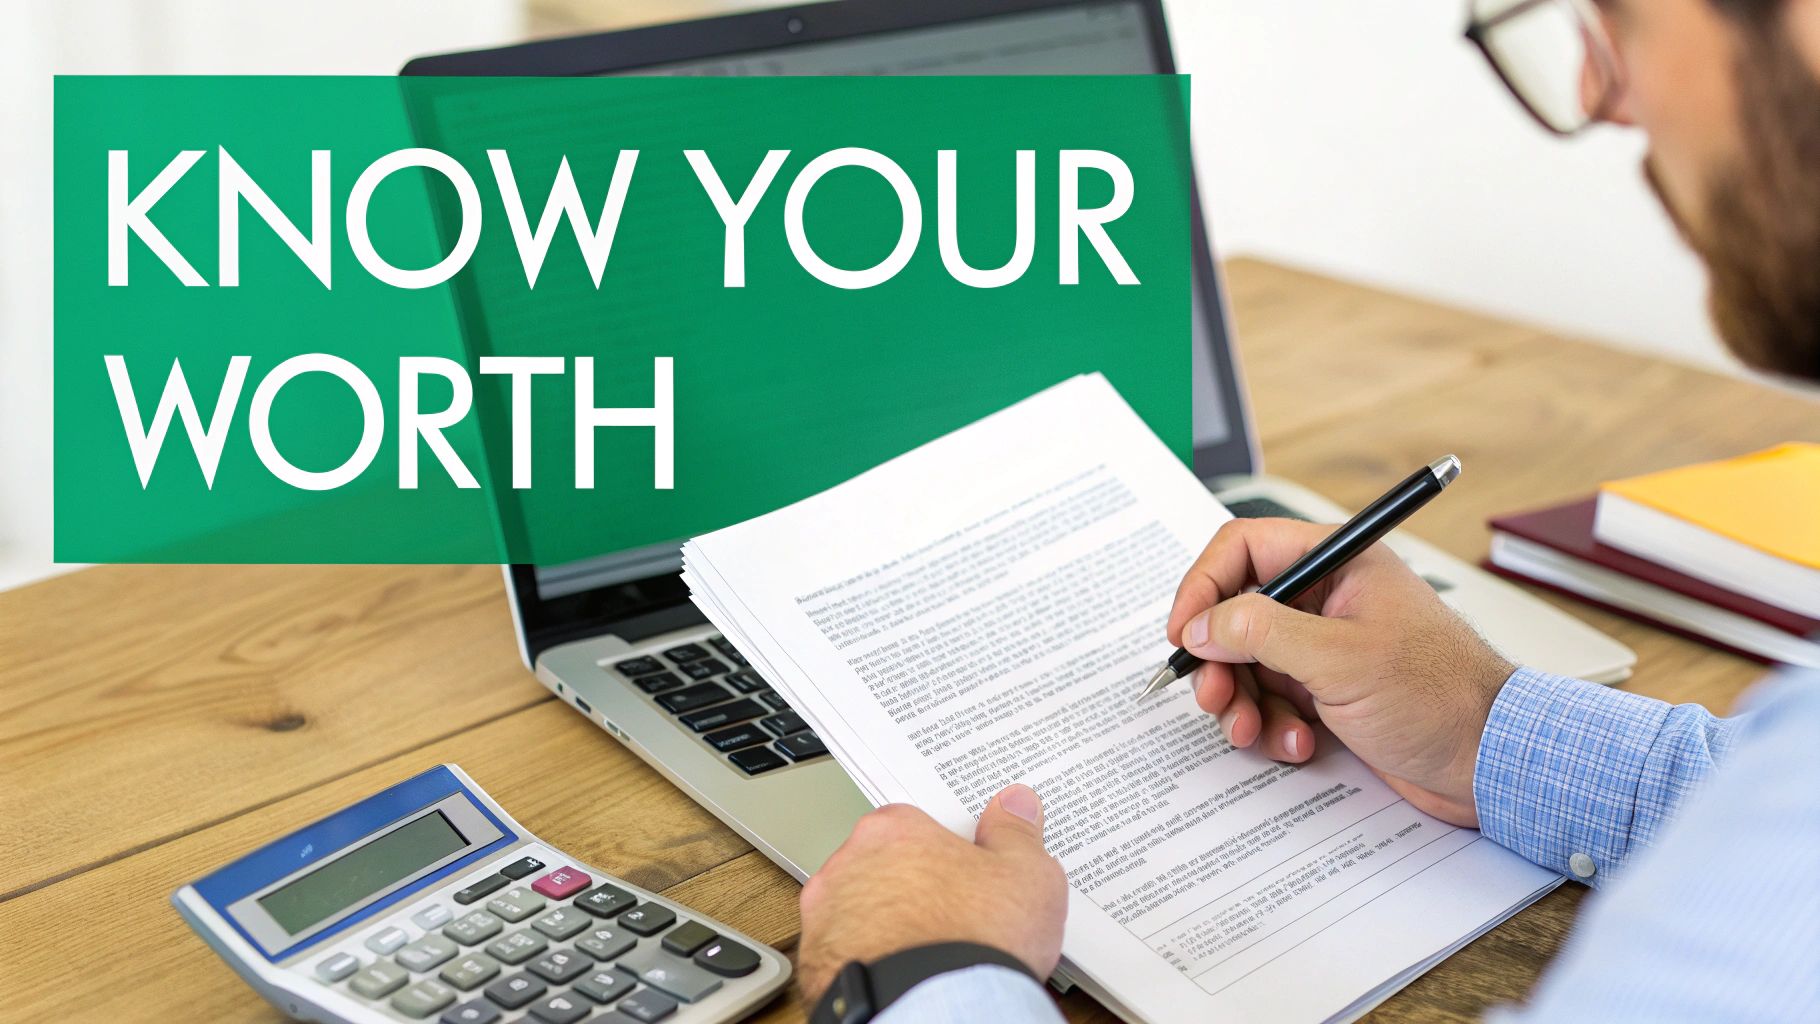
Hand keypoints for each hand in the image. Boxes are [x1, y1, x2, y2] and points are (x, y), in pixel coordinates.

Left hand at [796, 785, 1067, 1003]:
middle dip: (914, 888)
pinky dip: (870, 963)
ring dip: (887, 926)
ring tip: (931, 954)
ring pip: (859, 912)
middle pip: (884, 867)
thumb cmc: (974, 939)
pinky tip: (904, 976)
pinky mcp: (815, 965)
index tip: (969, 874)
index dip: (947, 852)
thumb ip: (1015, 833)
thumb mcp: (1026, 874)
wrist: (938, 1008)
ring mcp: (826, 918)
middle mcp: (849, 866)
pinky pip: (846, 956)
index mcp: (893, 830)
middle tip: (956, 917)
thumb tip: (1014, 805)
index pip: (917, 825)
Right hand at [1166, 518, 1514, 825]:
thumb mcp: (1339, 658)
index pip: (1244, 549)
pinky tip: (1297, 743)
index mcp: (1338, 563)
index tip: (1184, 632)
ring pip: (1248, 663)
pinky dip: (1272, 726)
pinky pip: (1272, 701)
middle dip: (1218, 660)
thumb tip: (1203, 624)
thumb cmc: (1442, 695)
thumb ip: (1261, 632)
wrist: (1492, 762)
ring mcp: (1326, 647)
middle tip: (1213, 695)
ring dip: (1241, 701)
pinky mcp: (1328, 692)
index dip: (1204, 586)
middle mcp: (1327, 599)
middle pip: (1236, 612)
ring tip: (1252, 729)